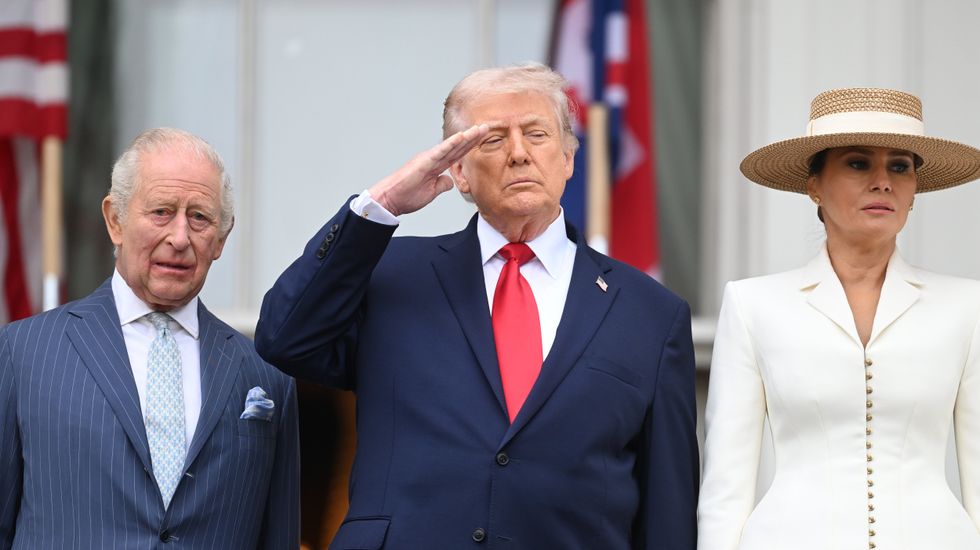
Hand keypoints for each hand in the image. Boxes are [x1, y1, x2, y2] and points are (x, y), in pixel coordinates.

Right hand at [368, 124, 488, 215]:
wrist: (390, 199)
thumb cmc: (406, 195)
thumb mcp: (431, 192)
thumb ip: (442, 184)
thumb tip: (450, 181)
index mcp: (436, 166)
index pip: (457, 154)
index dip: (470, 145)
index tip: (482, 137)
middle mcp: (433, 159)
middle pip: (457, 147)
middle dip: (472, 138)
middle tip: (486, 127)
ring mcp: (428, 159)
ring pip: (451, 146)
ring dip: (466, 138)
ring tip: (478, 130)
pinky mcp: (423, 162)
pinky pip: (440, 151)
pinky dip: (450, 144)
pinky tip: (461, 137)